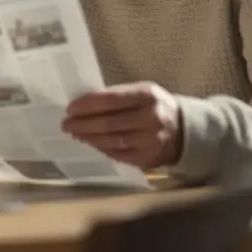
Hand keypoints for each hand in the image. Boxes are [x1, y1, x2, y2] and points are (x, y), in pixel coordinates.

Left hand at [61, 82, 182, 169]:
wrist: (185, 130)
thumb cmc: (155, 106)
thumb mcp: (142, 93)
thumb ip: (117, 97)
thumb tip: (84, 106)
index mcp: (147, 96)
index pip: (111, 100)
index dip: (87, 105)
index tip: (70, 108)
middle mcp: (150, 118)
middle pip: (109, 123)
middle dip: (83, 123)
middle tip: (66, 124)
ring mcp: (150, 141)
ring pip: (111, 140)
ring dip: (89, 137)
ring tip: (75, 133)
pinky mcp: (147, 159)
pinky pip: (118, 154)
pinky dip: (101, 148)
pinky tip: (91, 142)